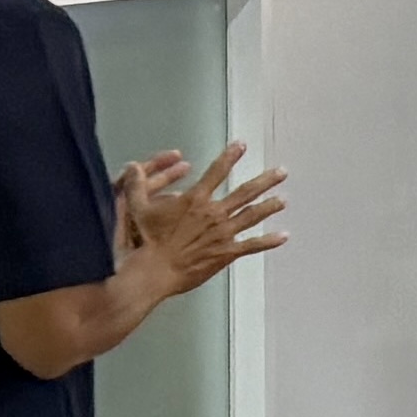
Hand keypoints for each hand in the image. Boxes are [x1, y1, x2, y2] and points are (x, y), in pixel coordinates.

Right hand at [117, 142, 288, 296]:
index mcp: (195, 199)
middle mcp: (213, 213)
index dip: (230, 156)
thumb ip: (135, 185)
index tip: (241, 145)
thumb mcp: (137, 209)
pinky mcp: (226, 253)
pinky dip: (268, 241)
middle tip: (281, 172)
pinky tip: (283, 236)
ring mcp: (223, 233)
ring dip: (269, 206)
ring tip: (283, 199)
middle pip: (244, 192)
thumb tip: (132, 166)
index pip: (217, 171)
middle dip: (264, 180)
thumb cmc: (146, 242)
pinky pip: (251, 245)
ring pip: (252, 216)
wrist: (155, 271)